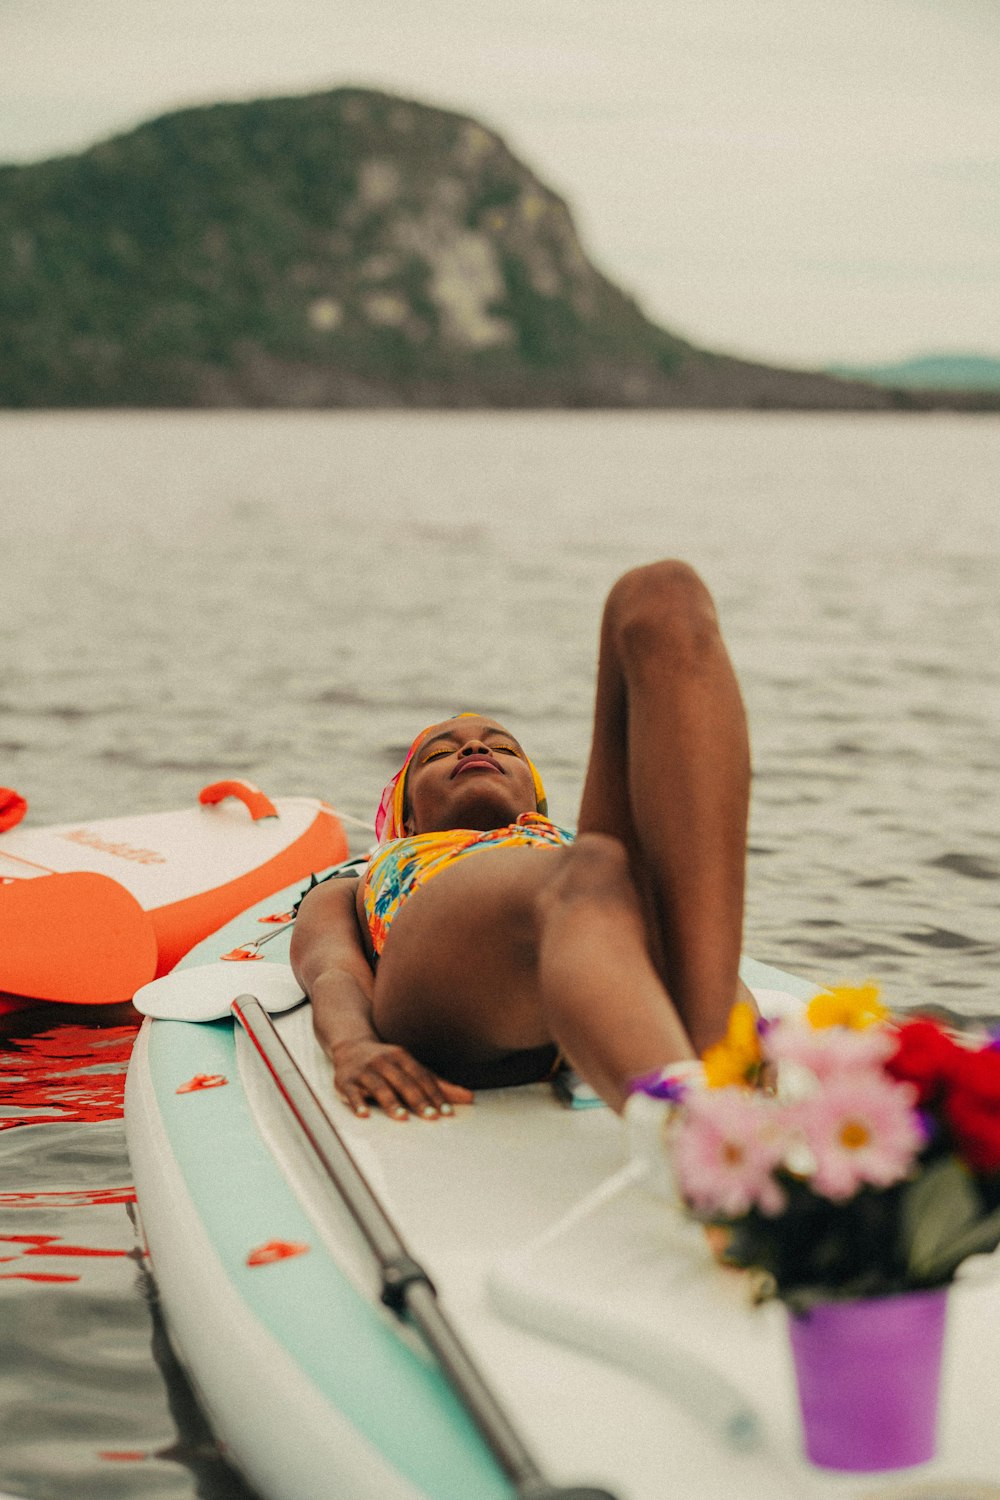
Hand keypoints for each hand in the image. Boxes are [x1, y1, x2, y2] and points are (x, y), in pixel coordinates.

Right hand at [331, 1038, 473, 1120]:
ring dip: (391, 1102)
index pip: (421, 1077)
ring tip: (403, 1117)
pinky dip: (357, 1104)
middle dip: (418, 1100)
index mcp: (402, 1057)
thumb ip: (439, 1084)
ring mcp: (364, 1071)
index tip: (446, 1112)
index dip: (435, 1094)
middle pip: (403, 1082)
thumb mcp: (412, 1068)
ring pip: (379, 1087)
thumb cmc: (388, 1062)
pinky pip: (351, 1093)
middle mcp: (383, 1061)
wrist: (350, 1046)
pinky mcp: (345, 1081)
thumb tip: (469, 1098)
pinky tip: (364, 1115)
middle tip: (431, 1117)